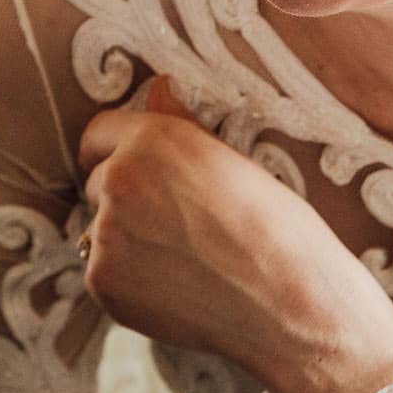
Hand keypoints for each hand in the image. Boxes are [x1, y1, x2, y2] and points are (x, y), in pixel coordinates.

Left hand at [78, 78, 392, 392]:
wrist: (296, 306)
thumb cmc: (281, 231)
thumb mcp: (234, 162)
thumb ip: (181, 128)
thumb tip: (159, 86)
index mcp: (154, 139)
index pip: (97, 134)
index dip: (116, 153)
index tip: (134, 174)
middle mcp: (120, 178)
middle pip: (97, 183)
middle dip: (125, 202)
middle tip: (182, 229)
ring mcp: (106, 233)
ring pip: (99, 232)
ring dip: (128, 244)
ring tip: (189, 263)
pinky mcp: (103, 281)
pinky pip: (104, 275)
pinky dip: (131, 285)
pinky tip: (179, 291)